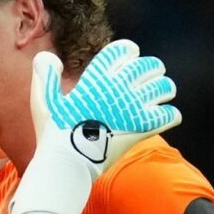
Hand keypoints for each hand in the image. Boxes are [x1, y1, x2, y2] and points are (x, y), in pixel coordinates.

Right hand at [13, 39, 180, 213]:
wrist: (66, 163)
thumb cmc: (53, 134)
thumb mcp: (43, 101)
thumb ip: (45, 76)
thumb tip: (47, 55)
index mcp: (95, 79)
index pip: (121, 51)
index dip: (129, 50)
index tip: (131, 55)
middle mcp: (117, 89)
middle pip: (148, 66)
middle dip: (153, 68)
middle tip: (153, 74)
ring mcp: (132, 108)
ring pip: (164, 88)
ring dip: (164, 89)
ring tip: (162, 94)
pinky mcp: (142, 129)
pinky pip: (169, 115)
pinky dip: (170, 115)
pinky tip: (165, 116)